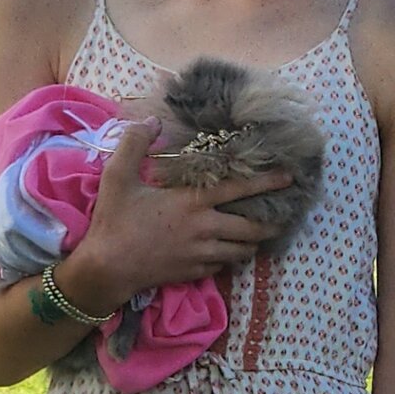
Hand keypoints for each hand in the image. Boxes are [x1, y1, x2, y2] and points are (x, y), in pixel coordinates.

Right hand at [64, 118, 291, 309]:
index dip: (267, 182)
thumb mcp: (117, 176)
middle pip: (252, 228)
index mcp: (192, 202)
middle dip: (271, 223)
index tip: (289, 177)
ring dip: (252, 242)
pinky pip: (223, 265)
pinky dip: (230, 258)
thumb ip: (134, 143)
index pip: (239, 189)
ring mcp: (201, 254)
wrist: (105, 269)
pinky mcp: (194, 272)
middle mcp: (204, 228)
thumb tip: (152, 121)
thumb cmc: (113, 220)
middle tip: (282, 217)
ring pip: (241, 251)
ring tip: (259, 235)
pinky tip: (227, 251)